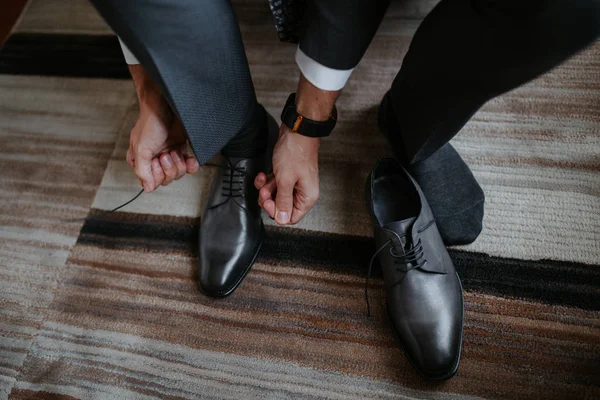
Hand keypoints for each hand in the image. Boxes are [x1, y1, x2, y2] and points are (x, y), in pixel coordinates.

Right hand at [126, 65, 197, 191]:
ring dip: (178, 163)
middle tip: (166, 154)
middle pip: (166, 179)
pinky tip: (190, 160)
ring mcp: (168, 155)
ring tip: (173, 150)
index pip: (151, 182)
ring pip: (178, 174)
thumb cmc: (151, 124)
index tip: (157, 161)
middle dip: (169, 168)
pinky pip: (188, 166)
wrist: (166, 106)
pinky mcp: (180, 149)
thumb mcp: (142, 149)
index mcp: (140, 161)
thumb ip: (143, 171)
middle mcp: (153, 160)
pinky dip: (191, 165)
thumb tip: (148, 188)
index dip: (157, 175)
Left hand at [254, 124, 319, 224]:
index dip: (277, 212)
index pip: (291, 217)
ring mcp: (295, 183)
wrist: (297, 131)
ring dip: (266, 189)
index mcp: (307, 196)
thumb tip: (282, 218)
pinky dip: (267, 181)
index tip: (269, 202)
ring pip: (276, 196)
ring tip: (265, 180)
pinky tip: (264, 175)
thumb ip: (283, 201)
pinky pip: (274, 185)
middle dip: (269, 200)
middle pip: (282, 207)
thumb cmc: (296, 152)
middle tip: (265, 190)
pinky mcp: (288, 175)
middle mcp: (302, 192)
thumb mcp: (286, 180)